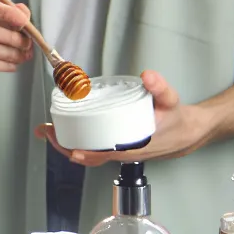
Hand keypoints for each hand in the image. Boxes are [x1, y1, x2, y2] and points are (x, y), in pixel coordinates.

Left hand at [36, 70, 217, 166]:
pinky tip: (64, 132)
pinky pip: (92, 149)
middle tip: (46, 130)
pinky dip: (76, 141)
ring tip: (48, 130)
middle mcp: (123, 154)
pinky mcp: (115, 148)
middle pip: (88, 156)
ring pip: (87, 153)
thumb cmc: (176, 120)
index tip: (71, 149)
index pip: (105, 155)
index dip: (86, 153)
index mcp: (134, 147)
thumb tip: (148, 77)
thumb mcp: (171, 101)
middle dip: (64, 145)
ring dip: (66, 143)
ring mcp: (117, 153)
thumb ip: (160, 88)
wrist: (186, 132)